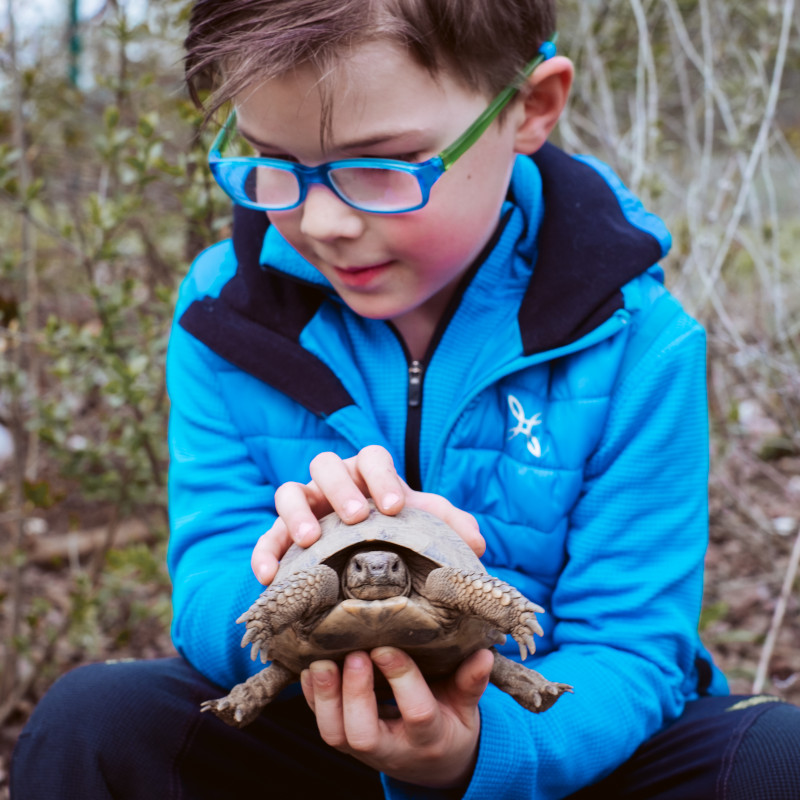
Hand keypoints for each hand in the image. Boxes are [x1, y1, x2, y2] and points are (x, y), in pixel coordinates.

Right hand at [252, 445, 483, 584]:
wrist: (370, 561)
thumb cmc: (398, 533)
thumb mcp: (425, 528)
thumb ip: (450, 528)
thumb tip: (477, 543)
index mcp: (368, 472)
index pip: (372, 457)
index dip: (382, 477)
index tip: (396, 507)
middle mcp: (333, 482)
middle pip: (326, 465)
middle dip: (341, 489)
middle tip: (357, 518)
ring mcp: (305, 505)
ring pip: (289, 491)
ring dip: (297, 513)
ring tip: (309, 540)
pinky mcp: (282, 534)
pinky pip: (267, 537)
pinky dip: (264, 552)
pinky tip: (268, 576)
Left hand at [300, 647, 493, 787]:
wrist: (434, 763)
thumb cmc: (451, 725)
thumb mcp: (467, 708)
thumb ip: (471, 682)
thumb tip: (484, 653)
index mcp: (429, 737)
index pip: (416, 712)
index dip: (401, 680)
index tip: (387, 646)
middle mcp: (393, 748)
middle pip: (365, 733)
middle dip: (355, 693)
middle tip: (354, 654)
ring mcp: (366, 749)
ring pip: (336, 735)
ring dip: (324, 698)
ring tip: (322, 662)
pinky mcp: (347, 743)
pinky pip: (323, 725)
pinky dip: (311, 698)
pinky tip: (309, 669)